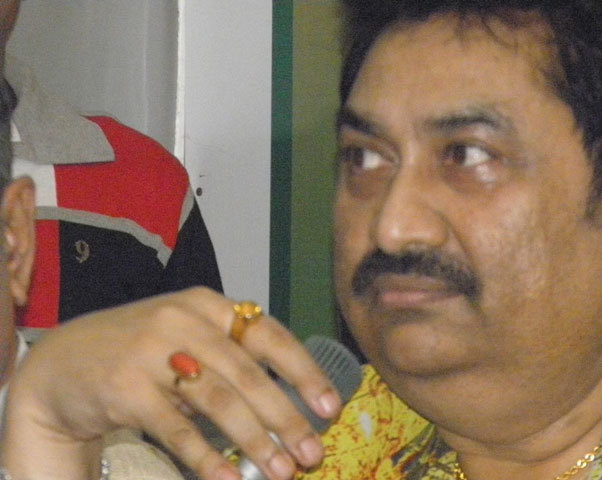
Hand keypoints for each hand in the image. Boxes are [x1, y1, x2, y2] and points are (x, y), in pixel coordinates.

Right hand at [0, 287, 341, 479]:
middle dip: (285, 417)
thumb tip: (291, 406)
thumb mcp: (187, 336)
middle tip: (311, 453)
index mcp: (208, 305)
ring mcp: (151, 351)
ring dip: (254, 440)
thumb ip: (231, 358)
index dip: (304, 371)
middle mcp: (183, 321)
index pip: (269, 335)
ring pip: (217, 401)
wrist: (62, 361)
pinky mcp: (124, 387)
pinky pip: (175, 428)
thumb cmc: (141, 350)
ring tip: (281, 471)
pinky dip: (205, 457)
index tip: (330, 407)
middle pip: (248, 373)